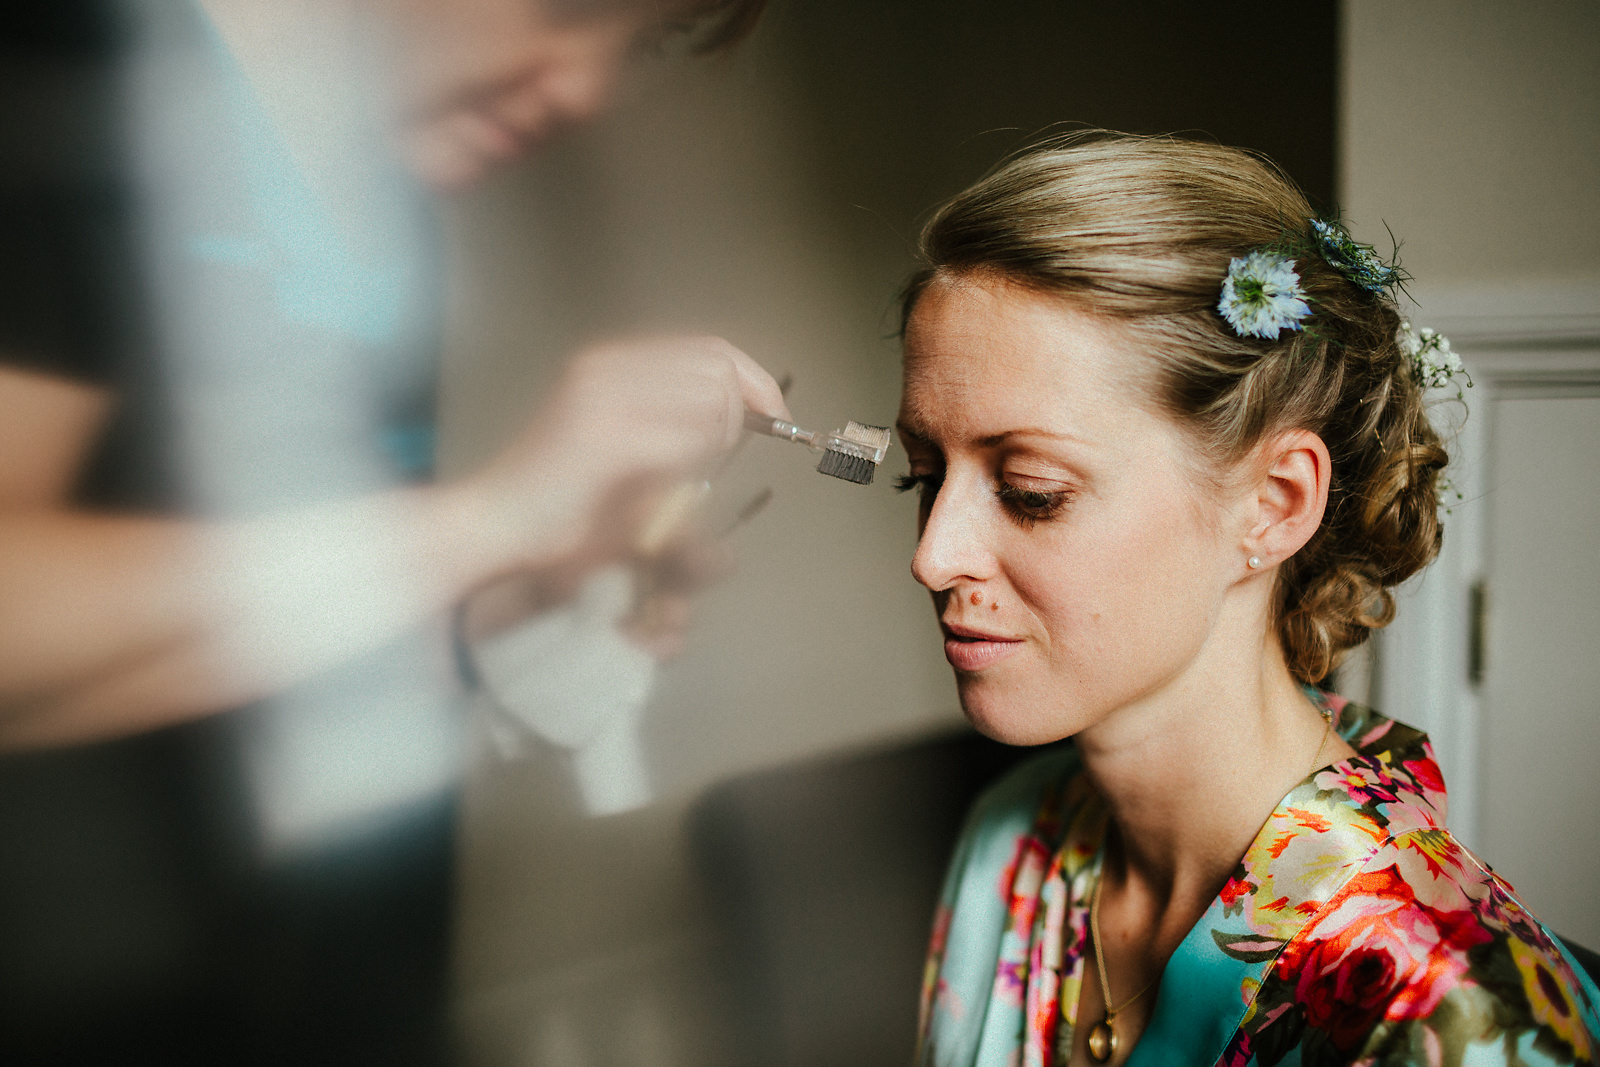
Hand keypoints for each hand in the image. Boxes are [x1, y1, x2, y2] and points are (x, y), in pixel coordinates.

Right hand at [460, 335, 787, 574]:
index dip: (755, 382)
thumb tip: (741, 416)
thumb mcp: (624, 449)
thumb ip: (673, 423)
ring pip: (711, 402)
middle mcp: (607, 367)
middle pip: (719, 369)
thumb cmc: (557, 503)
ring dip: (712, 446)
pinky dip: (689, 468)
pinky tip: (662, 488)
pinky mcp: (602, 435)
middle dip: (740, 417)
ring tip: (677, 477)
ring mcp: (602, 395)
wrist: (492, 526)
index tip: (776, 419)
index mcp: (611, 365)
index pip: (711, 349)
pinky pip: (685, 441)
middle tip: (717, 459)